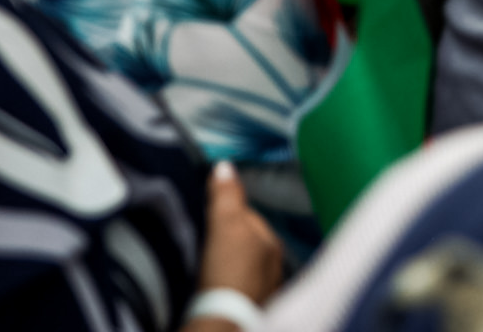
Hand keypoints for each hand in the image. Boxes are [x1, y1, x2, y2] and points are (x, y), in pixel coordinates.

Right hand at [195, 162, 284, 306]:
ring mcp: (266, 290)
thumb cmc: (227, 270)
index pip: (249, 217)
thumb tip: (224, 165)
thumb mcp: (225, 225)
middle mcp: (275, 266)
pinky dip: (230, 284)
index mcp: (272, 243)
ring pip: (245, 266)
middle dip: (231, 240)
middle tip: (206, 242)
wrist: (224, 319)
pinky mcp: (252, 308)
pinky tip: (216, 287)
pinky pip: (240, 288)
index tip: (207, 216)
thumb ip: (226, 195)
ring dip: (230, 263)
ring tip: (209, 265)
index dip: (227, 213)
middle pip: (248, 243)